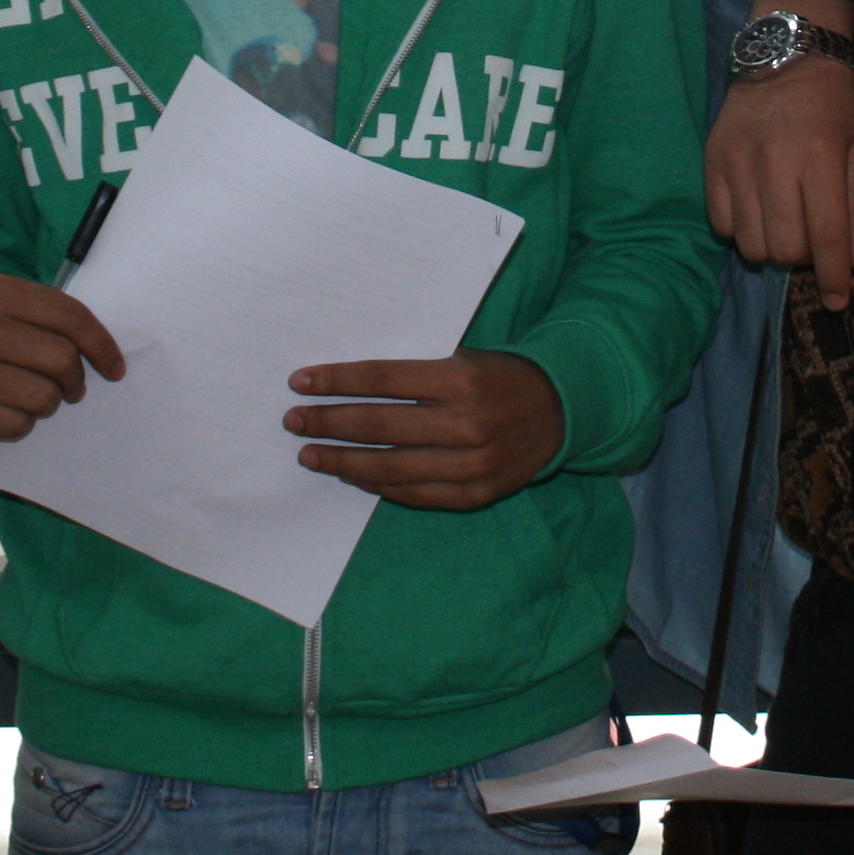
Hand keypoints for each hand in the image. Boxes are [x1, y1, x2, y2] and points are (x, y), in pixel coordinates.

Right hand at [0, 273, 124, 445]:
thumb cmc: (2, 341)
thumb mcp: (26, 314)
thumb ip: (64, 322)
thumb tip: (113, 362)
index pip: (71, 317)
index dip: (102, 346)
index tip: (115, 368)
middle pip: (62, 358)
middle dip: (74, 379)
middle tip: (69, 386)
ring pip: (44, 397)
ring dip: (48, 403)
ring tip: (32, 395)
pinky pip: (18, 425)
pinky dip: (22, 423)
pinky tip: (7, 410)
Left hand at [285, 350, 563, 509]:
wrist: (559, 410)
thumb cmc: (498, 378)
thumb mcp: (462, 360)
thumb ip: (414, 376)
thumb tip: (345, 388)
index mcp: (460, 379)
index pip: (382, 379)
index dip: (336, 381)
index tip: (300, 382)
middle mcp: (466, 423)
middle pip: (379, 424)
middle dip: (328, 422)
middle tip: (294, 421)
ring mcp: (471, 465)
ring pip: (390, 467)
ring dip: (343, 461)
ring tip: (312, 455)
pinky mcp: (476, 494)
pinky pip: (414, 494)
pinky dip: (379, 486)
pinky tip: (354, 476)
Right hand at [706, 58, 853, 309]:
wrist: (786, 53)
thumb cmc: (833, 105)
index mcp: (820, 159)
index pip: (825, 237)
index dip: (833, 278)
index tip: (837, 301)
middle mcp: (776, 163)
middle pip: (784, 248)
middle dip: (803, 257)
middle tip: (811, 236)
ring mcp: (738, 163)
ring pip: (751, 244)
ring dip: (772, 247)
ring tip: (784, 222)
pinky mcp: (712, 161)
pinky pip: (722, 224)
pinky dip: (742, 229)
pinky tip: (757, 208)